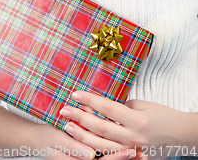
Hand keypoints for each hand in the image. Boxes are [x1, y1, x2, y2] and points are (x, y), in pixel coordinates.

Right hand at [30, 122, 131, 159]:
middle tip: (142, 155)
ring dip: (123, 158)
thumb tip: (90, 155)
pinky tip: (126, 147)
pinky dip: (114, 153)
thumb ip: (73, 148)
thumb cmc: (45, 138)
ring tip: (140, 154)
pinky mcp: (85, 155)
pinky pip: (102, 156)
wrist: (34, 139)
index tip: (132, 152)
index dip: (118, 157)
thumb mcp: (56, 141)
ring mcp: (85, 159)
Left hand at [59, 91, 193, 159]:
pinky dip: (95, 148)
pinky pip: (110, 154)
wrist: (182, 137)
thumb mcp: (144, 106)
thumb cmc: (164, 116)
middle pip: (100, 128)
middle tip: (64, 110)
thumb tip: (103, 107)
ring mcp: (131, 150)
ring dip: (82, 136)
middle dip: (80, 118)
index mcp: (137, 120)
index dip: (90, 100)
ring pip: (102, 146)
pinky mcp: (131, 158)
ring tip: (68, 126)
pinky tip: (83, 142)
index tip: (74, 93)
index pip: (108, 108)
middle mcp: (133, 137)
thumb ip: (123, 107)